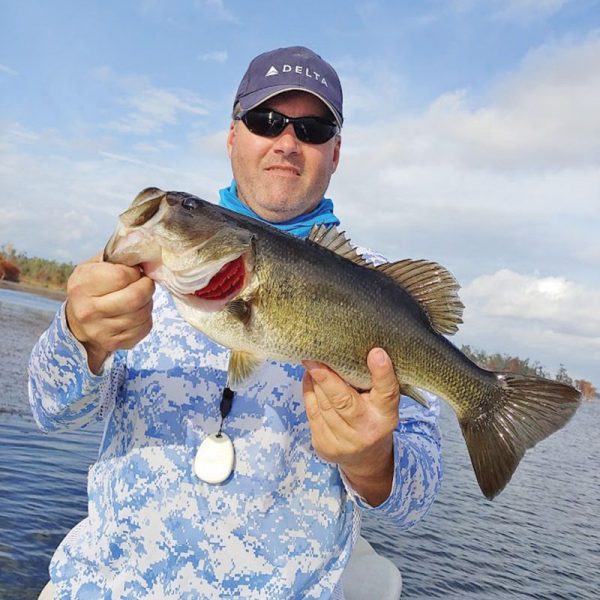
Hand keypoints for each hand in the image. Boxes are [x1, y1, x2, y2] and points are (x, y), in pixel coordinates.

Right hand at [65, 253, 154, 372]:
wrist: (79, 323)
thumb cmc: (92, 288)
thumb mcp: (94, 266)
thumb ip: (116, 256)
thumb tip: (143, 246)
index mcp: (82, 285)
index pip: (122, 275)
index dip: (135, 271)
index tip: (134, 271)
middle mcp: (88, 310)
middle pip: (136, 296)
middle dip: (147, 286)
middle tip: (145, 282)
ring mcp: (101, 330)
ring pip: (143, 312)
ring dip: (148, 302)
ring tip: (139, 297)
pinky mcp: (115, 343)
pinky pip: (145, 327)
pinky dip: (147, 317)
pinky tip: (137, 312)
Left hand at [302, 348, 399, 505]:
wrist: (367, 458)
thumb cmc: (372, 416)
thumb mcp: (381, 401)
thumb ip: (372, 381)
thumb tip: (348, 350)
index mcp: (386, 415)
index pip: (387, 392)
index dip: (382, 372)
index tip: (376, 352)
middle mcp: (367, 430)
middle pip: (344, 401)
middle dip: (326, 378)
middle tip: (314, 357)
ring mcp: (345, 442)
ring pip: (323, 405)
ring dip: (315, 381)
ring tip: (311, 363)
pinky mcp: (326, 446)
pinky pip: (312, 413)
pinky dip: (309, 392)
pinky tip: (309, 378)